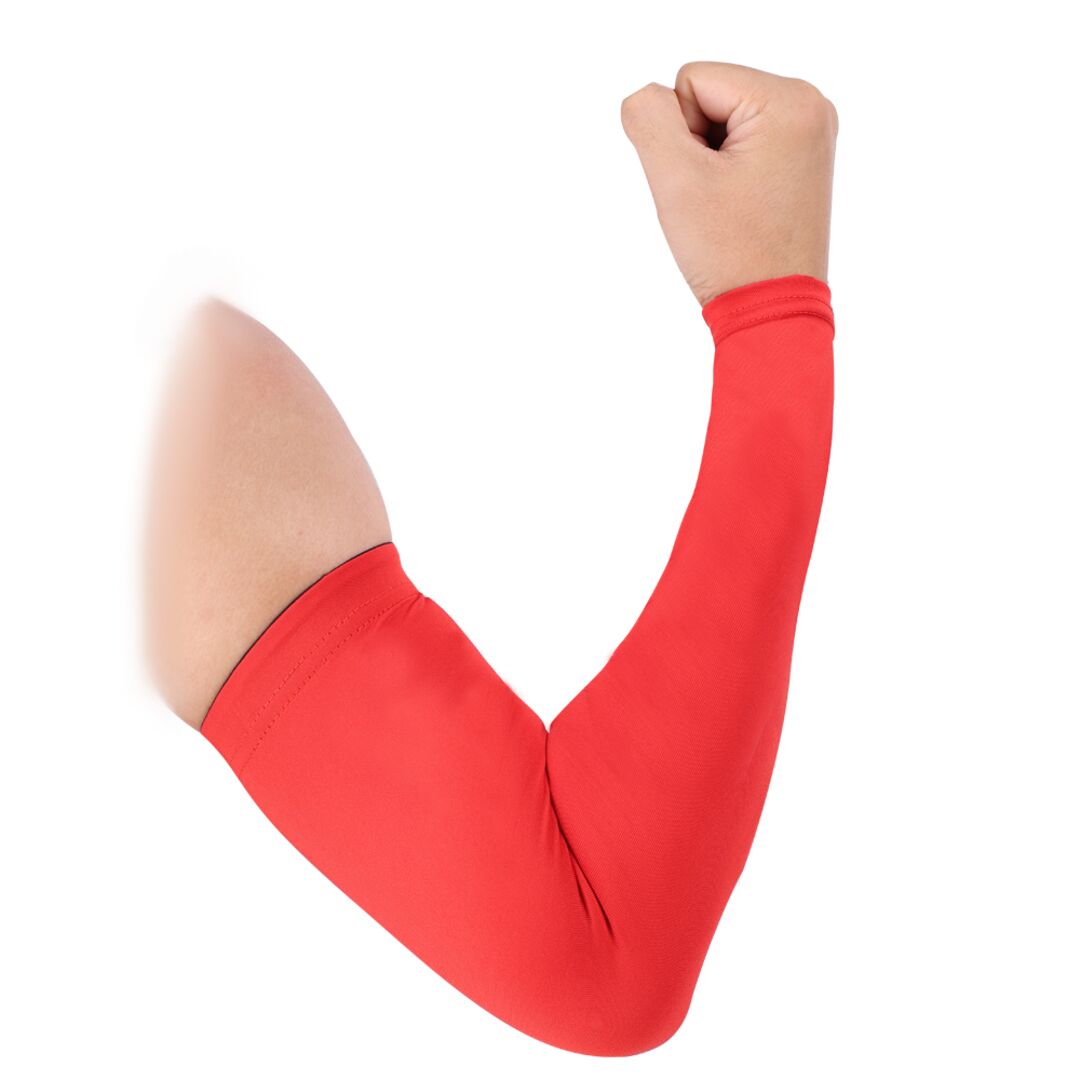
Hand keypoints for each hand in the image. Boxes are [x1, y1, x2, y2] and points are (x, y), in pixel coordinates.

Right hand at [620, 61, 837, 304]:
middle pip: (711, 96)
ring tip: (730, 206)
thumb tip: (645, 98)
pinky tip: (740, 207)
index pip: (692, 80)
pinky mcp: (802, 158)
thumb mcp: (675, 180)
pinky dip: (728, 172)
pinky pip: (743, 142)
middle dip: (698, 148)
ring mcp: (811, 134)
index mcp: (789, 101)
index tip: (707, 185)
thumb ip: (648, 118)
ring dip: (710, 163)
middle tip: (718, 200)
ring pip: (722, 121)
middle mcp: (811, 106)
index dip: (680, 136)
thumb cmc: (731, 254)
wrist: (771, 312)